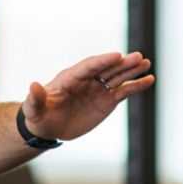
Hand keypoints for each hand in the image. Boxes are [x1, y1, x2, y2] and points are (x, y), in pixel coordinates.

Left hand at [20, 51, 154, 141]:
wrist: (48, 127)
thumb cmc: (38, 116)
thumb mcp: (34, 110)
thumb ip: (35, 99)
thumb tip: (33, 86)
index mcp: (69, 78)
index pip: (88, 67)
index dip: (102, 61)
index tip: (116, 56)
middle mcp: (86, 80)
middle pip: (106, 69)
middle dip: (122, 63)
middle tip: (139, 57)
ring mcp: (98, 89)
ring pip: (118, 77)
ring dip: (132, 71)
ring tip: (147, 64)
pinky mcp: (106, 100)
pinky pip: (123, 91)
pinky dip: (136, 86)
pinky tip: (149, 80)